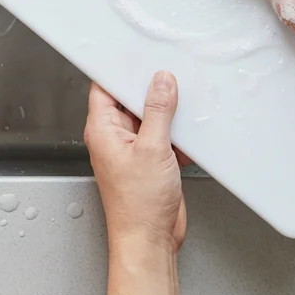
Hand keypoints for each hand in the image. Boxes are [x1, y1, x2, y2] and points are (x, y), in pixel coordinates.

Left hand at [84, 75, 186, 253]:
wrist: (150, 239)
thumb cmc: (138, 205)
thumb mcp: (152, 149)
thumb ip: (157, 112)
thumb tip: (161, 82)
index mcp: (102, 129)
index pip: (104, 87)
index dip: (119, 70)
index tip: (136, 55)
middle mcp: (115, 137)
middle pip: (131, 100)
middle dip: (152, 90)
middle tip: (171, 75)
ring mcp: (134, 149)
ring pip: (152, 119)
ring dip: (170, 114)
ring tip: (187, 104)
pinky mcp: (152, 161)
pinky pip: (165, 137)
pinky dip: (179, 135)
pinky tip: (192, 133)